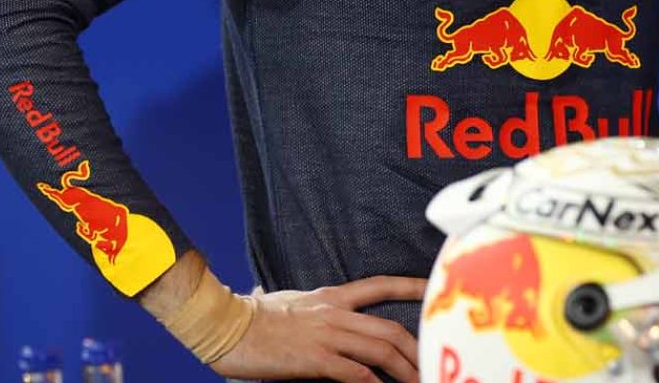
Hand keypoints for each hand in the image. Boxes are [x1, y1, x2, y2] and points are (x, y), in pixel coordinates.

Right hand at [209, 276, 426, 382]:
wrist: (224, 323)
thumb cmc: (251, 316)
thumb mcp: (289, 302)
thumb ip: (309, 308)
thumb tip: (306, 310)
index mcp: (331, 296)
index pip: (380, 285)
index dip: (411, 286)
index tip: (434, 290)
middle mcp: (334, 312)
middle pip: (390, 327)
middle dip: (417, 348)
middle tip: (433, 364)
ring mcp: (326, 335)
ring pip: (380, 349)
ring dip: (404, 369)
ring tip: (420, 381)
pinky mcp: (313, 358)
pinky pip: (354, 372)